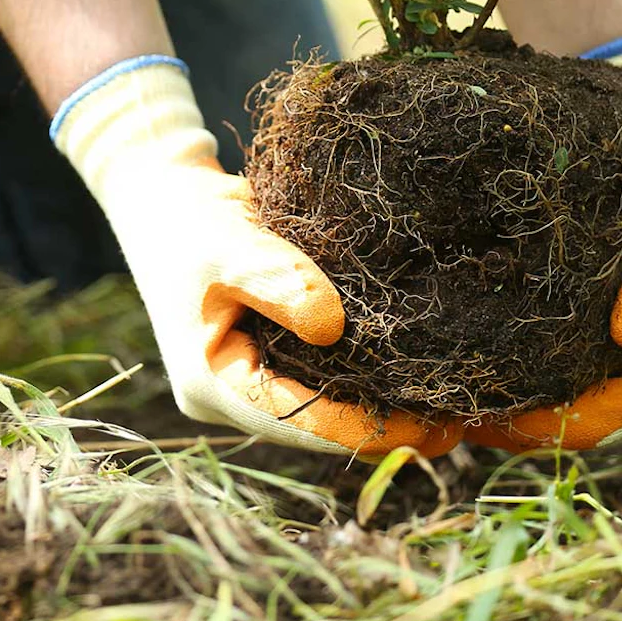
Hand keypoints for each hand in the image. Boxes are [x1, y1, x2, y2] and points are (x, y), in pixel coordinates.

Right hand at [53, 58, 462, 457]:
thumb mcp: (227, 242)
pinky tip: (416, 372)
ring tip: (450, 406)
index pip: (295, 419)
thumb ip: (277, 280)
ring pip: (321, 405)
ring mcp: (249, 375)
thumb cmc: (189, 216)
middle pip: (314, 425)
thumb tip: (334, 326)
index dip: (362, 428)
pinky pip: (321, 377)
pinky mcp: (269, 353)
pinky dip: (365, 377)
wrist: (164, 191)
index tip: (427, 427)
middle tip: (457, 424)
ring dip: (378, 405)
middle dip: (380, 425)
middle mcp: (229, 393)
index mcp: (209, 382)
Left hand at [468, 38, 621, 450]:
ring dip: (496, 407)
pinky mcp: (570, 344)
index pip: (613, 418)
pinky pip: (531, 375)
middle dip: (512, 424)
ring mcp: (606, 366)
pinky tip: (444, 359)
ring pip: (546, 407)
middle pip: (571, 426)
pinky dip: (493, 374)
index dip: (555, 427)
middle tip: (446, 410)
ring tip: (436, 392)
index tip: (497, 416)